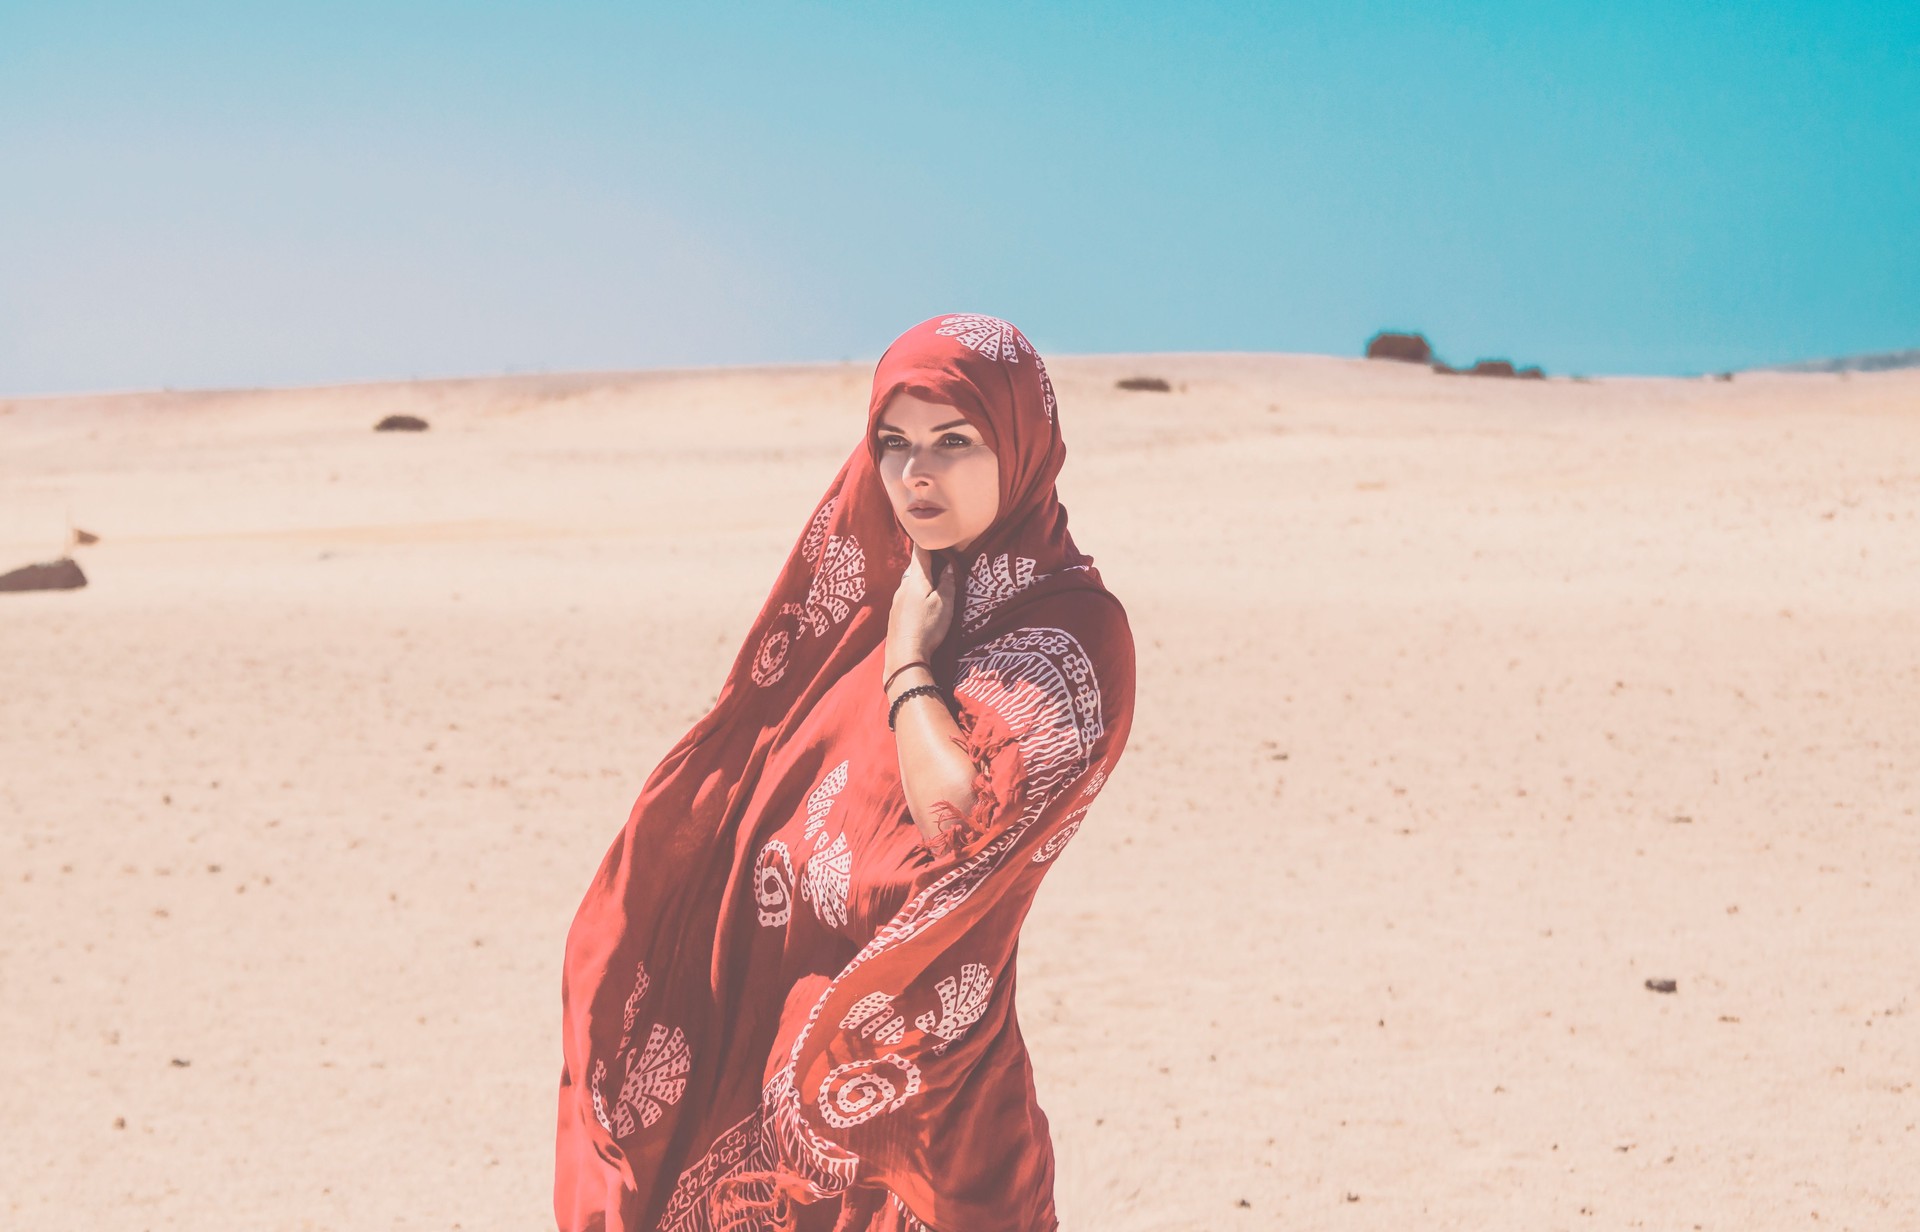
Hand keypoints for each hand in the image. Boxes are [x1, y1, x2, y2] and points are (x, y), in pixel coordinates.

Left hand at [885, 544, 956, 676]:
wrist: (905, 656)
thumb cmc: (928, 627)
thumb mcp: (945, 603)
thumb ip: (947, 583)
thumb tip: (949, 567)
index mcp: (916, 579)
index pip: (920, 551)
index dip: (926, 539)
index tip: (931, 531)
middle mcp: (902, 587)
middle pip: (915, 568)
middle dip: (927, 562)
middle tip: (941, 558)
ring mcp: (896, 601)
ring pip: (910, 583)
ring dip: (922, 580)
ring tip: (935, 582)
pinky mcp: (895, 615)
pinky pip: (906, 597)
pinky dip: (916, 594)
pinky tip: (923, 605)